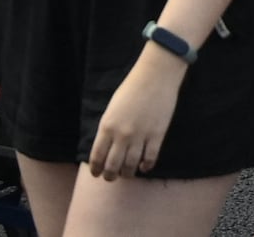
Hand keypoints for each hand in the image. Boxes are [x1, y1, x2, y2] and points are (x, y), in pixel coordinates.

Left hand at [88, 38, 183, 177]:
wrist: (156, 75)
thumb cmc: (132, 88)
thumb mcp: (112, 108)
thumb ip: (108, 129)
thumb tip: (108, 148)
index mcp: (107, 127)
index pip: (97, 157)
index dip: (96, 169)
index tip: (97, 174)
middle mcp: (122, 135)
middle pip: (113, 166)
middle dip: (110, 176)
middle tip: (111, 177)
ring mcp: (141, 136)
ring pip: (131, 166)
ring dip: (127, 173)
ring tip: (127, 174)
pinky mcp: (157, 134)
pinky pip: (150, 158)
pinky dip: (146, 166)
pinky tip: (144, 166)